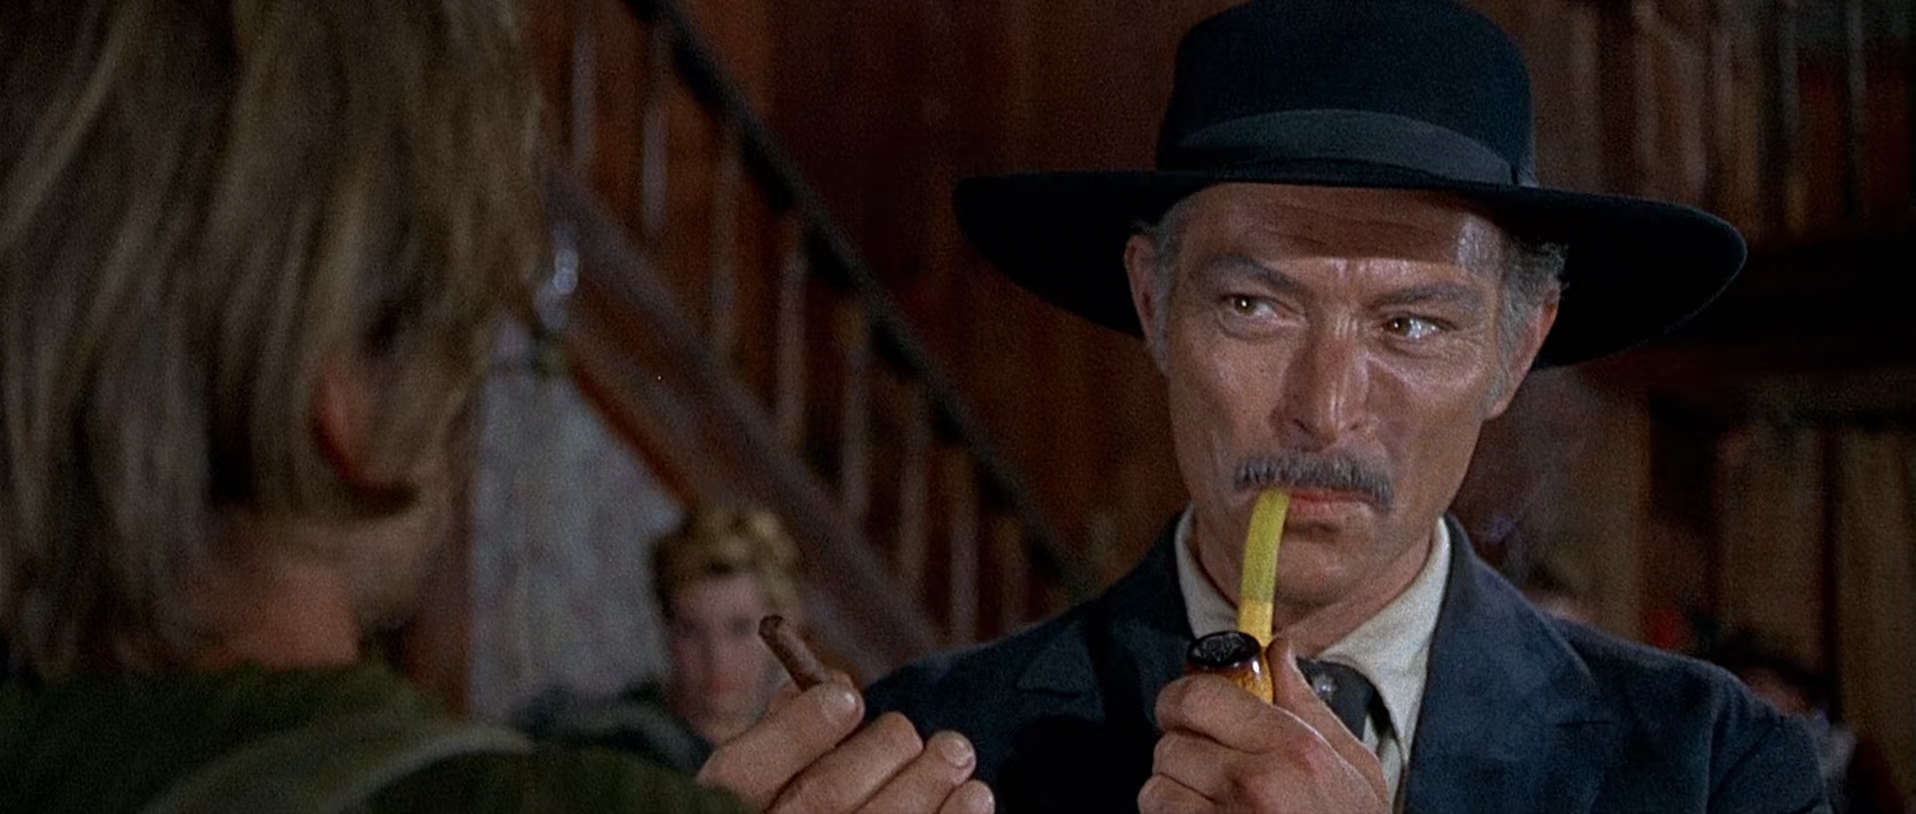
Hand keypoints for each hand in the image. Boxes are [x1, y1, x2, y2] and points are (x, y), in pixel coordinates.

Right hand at [696, 675, 994, 812]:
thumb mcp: (750, 789)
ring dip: (926, 784)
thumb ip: (780, 736)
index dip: (801, 729)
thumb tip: (830, 683)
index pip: (745, 769)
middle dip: (880, 751)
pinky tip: (975, 798)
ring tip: (956, 752)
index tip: (848, 698)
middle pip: (822, 797)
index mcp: (723, 811)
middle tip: (908, 730)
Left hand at [1140, 636, 1387, 812]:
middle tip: (1205, 762)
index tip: (1188, 707)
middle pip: (1170, 742)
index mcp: (1294, 750)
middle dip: (1182, 749)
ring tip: (1213, 805)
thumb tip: (1278, 650)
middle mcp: (1255, 786)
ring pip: (1156, 788)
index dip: (1183, 698)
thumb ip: (1307, 705)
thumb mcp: (1353, 767)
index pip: (1199, 696)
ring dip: (1174, 794)